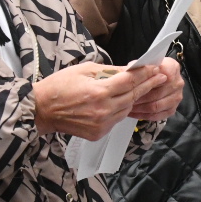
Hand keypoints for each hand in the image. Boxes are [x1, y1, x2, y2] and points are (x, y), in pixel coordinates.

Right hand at [32, 61, 166, 140]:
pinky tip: (118, 102)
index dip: (145, 74)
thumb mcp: (85, 70)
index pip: (130, 82)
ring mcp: (102, 124)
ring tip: (140, 88)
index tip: (155, 68)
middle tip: (159, 77)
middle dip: (147, 86)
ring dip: (133, 98)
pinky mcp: (98, 133)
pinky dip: (120, 110)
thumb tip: (131, 69)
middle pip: (132, 96)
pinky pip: (116, 120)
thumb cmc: (59, 86)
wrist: (41, 110)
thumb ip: (110, 71)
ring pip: (127, 109)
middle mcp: (103, 110)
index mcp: (99, 92)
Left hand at [128, 57, 183, 121]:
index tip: (133, 86)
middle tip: (126, 99)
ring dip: (141, 108)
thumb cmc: (149, 70)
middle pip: (158, 93)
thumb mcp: (145, 63)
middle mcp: (178, 83)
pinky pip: (157, 116)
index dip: (147, 82)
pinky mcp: (172, 109)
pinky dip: (144, 116)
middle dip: (140, 97)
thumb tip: (130, 70)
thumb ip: (139, 66)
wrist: (159, 78)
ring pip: (157, 106)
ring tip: (128, 107)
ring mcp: (177, 97)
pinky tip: (133, 114)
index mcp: (172, 67)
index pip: (161, 75)